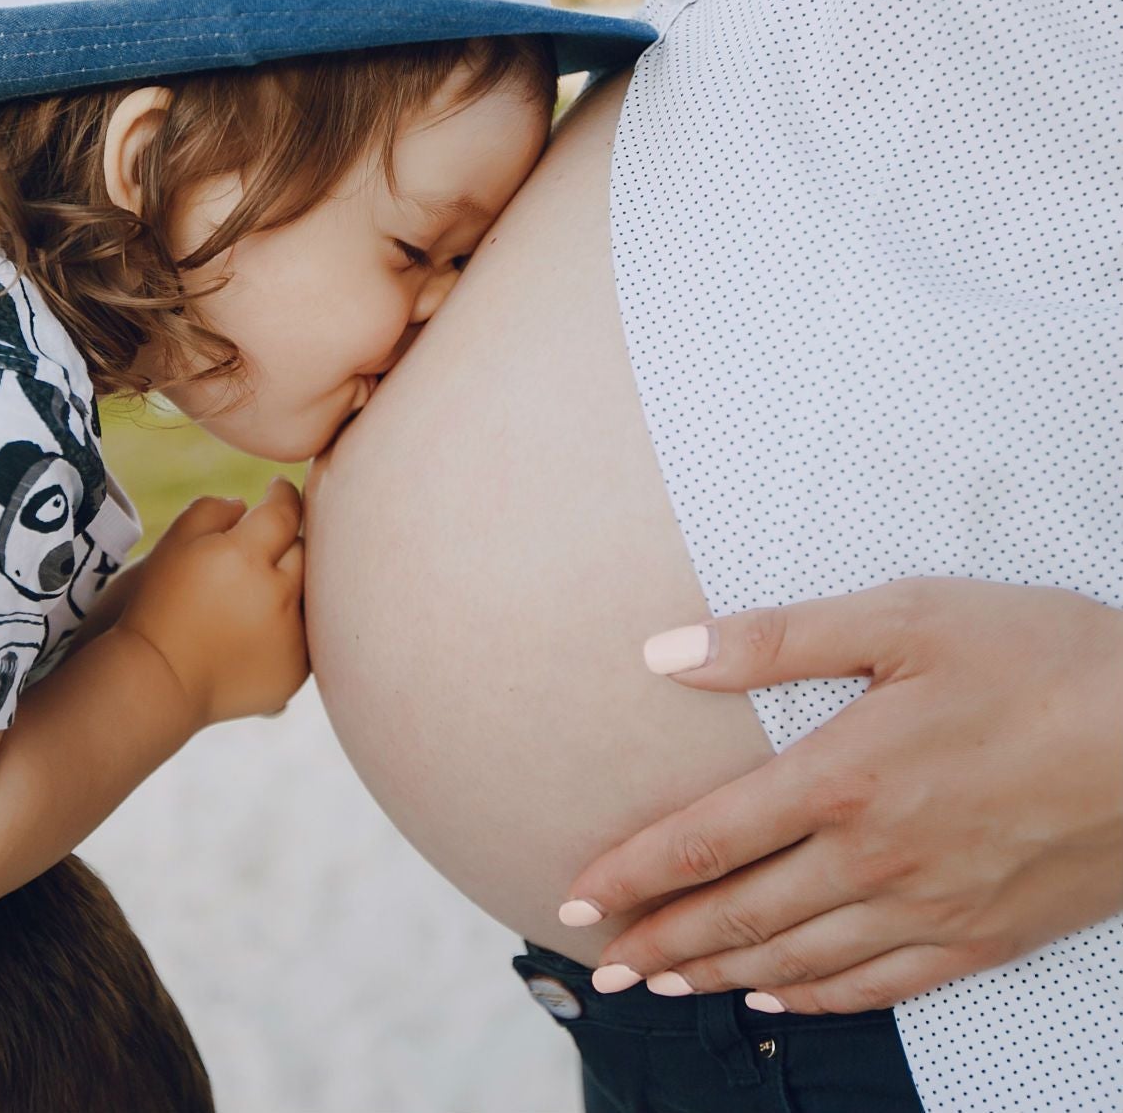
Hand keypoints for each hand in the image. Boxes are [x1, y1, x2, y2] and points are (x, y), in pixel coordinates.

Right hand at [123, 478, 307, 725]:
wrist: (158, 681)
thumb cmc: (158, 606)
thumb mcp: (173, 544)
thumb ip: (211, 510)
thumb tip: (245, 506)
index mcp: (244, 556)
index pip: (284, 511)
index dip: (282, 494)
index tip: (276, 489)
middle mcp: (277, 594)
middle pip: (303, 549)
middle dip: (285, 541)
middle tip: (262, 546)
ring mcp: (291, 635)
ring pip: (311, 590)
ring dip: (292, 582)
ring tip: (259, 589)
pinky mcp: (297, 668)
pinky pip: (308, 630)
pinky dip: (290, 621)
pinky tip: (261, 625)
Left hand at [563, 580, 1122, 1013]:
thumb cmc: (1039, 659)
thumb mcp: (902, 616)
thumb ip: (776, 639)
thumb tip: (664, 654)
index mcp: (841, 777)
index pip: (704, 841)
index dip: (631, 874)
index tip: (575, 901)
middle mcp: (874, 859)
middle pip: (737, 915)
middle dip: (659, 943)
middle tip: (601, 968)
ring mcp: (932, 908)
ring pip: (798, 959)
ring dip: (719, 975)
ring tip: (663, 988)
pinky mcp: (986, 935)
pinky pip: (882, 987)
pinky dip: (818, 998)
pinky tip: (780, 997)